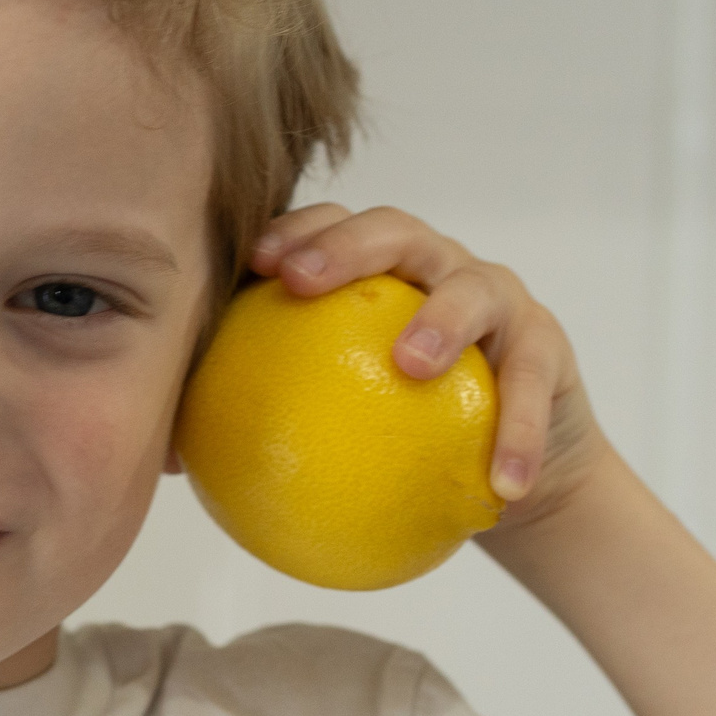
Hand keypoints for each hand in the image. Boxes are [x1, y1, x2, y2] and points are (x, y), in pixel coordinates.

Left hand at [249, 203, 605, 528]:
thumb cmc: (399, 444)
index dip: (293, 231)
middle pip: (395, 232)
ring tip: (410, 365)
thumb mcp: (335, 428)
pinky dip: (517, 434)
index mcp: (379, 274)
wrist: (505, 476)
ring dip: (440, 321)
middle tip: (303, 283)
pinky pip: (529, 384)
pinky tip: (503, 485)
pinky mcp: (547, 346)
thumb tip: (168, 462)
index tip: (252, 263)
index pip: (330, 229)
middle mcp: (438, 268)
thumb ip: (264, 423)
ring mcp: (497, 299)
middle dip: (346, 247)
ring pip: (472, 289)